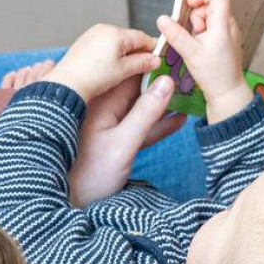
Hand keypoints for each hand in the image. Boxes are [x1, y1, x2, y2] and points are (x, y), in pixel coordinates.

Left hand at [44, 25, 161, 101]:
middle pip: (129, 38)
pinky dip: (112, 54)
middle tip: (145, 67)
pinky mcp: (85, 42)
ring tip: (127, 70)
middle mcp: (103, 29)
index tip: (159, 58)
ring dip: (125, 53)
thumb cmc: (93, 77)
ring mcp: (92, 34)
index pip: (142, 37)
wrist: (68, 83)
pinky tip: (111, 68)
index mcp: (116, 33)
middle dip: (138, 51)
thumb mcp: (123, 71)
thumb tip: (155, 60)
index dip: (152, 49)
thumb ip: (142, 63)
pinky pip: (105, 45)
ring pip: (117, 42)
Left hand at [68, 74, 185, 205]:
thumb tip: (167, 83)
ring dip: (165, 105)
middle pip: (139, 89)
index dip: (155, 66)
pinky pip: (142, 127)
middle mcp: (105, 110)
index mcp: (102, 103)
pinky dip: (159, 124)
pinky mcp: (118, 142)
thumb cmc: (91, 175)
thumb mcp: (124, 143)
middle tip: (191, 76)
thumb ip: (146, 113)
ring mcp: (112, 126)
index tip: (178, 59)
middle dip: (164, 84)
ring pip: (143, 109)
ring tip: (191, 95)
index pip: (132, 75)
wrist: (72, 204)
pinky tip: (179, 118)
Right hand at [156, 0, 251, 123]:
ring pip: (211, 18)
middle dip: (197, 16)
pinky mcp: (227, 41)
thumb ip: (175, 34)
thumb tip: (162, 19)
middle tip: (194, 34)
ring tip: (197, 43)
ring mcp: (230, 33)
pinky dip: (204, 34)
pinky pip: (214, 28)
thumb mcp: (190, 53)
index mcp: (223, 25)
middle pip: (211, 6)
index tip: (189, 5)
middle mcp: (230, 26)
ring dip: (200, 26)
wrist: (228, 93)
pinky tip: (201, 48)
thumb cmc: (214, 75)